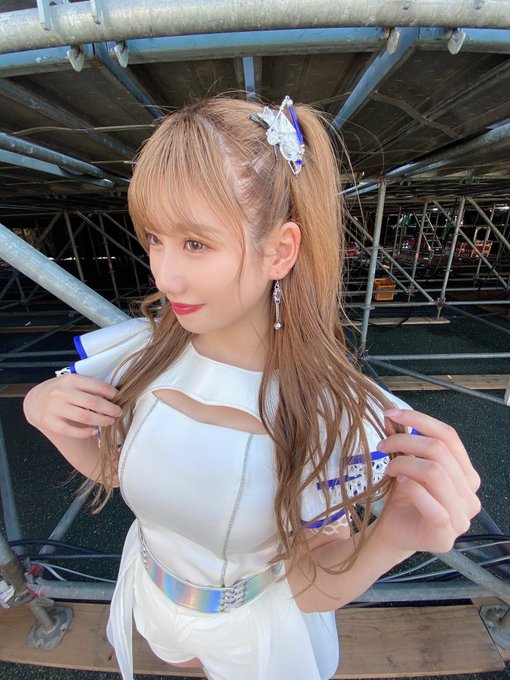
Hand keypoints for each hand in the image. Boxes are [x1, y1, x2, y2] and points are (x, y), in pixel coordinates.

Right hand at [24, 374, 122, 438]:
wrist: (34, 400)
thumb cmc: (59, 391)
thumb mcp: (72, 382)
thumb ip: (88, 387)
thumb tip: (113, 396)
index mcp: (71, 380)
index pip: (98, 386)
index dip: (112, 393)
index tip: (119, 398)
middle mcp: (62, 393)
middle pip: (94, 403)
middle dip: (110, 409)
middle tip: (118, 413)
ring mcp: (55, 408)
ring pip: (85, 417)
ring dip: (102, 421)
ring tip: (109, 421)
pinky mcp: (50, 422)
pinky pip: (71, 431)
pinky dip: (85, 432)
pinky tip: (94, 431)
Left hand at [374, 408, 480, 554]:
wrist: (394, 533)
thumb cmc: (405, 498)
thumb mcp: (405, 464)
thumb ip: (403, 442)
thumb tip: (390, 416)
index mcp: (466, 474)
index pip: (450, 436)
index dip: (419, 420)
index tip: (391, 413)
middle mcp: (470, 495)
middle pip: (440, 451)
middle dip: (405, 442)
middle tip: (382, 445)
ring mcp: (461, 517)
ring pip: (435, 473)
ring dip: (404, 464)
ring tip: (389, 468)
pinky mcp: (445, 534)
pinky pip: (432, 503)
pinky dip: (411, 487)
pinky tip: (399, 483)